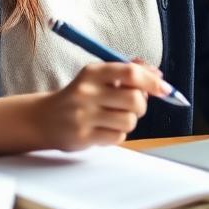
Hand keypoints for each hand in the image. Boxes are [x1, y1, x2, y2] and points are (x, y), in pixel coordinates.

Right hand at [36, 61, 169, 150]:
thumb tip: (157, 73)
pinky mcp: (83, 136)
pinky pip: (118, 137)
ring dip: (129, 121)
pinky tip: (104, 129)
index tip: (165, 89)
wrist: (43, 119)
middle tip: (132, 106)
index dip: (152, 81)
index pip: (130, 73)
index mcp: (93, 72)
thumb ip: (126, 71)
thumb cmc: (78, 96)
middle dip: (141, 106)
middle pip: (135, 99)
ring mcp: (84, 115)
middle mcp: (87, 91)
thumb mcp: (97, 77)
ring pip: (129, 121)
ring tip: (114, 118)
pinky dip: (117, 134)